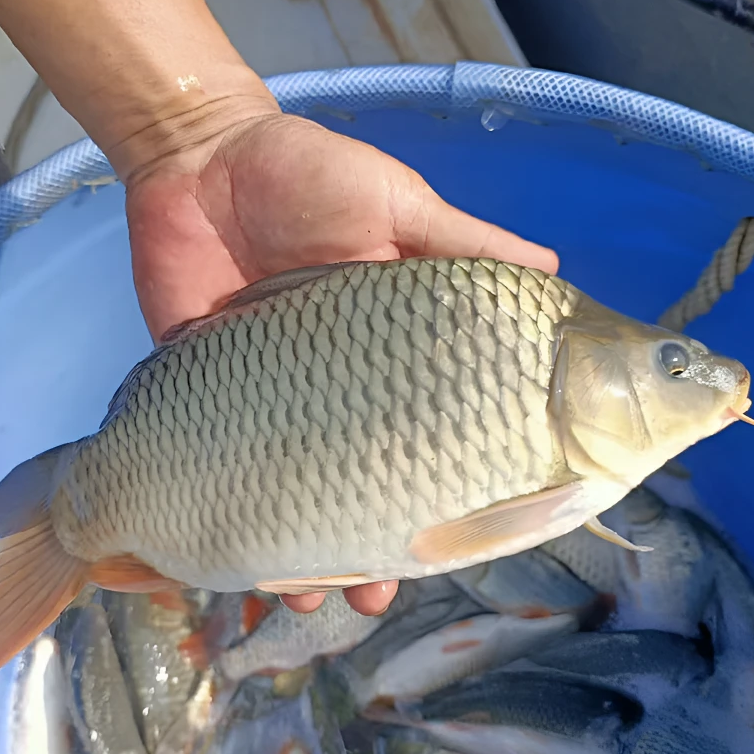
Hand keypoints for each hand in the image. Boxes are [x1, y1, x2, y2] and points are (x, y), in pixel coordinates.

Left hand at [124, 99, 558, 616]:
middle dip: (367, 538)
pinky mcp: (204, 389)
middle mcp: (330, 385)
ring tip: (306, 597)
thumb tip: (554, 276)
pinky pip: (218, 460)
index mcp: (383, 349)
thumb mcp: (395, 201)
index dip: (439, 486)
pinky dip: (226, 505)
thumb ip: (461, 240)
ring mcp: (267, 393)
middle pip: (354, 476)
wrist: (199, 157)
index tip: (455, 537)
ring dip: (298, 544)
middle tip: (376, 592)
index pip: (420, 431)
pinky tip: (234, 556)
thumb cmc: (307, 171)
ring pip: (289, 486)